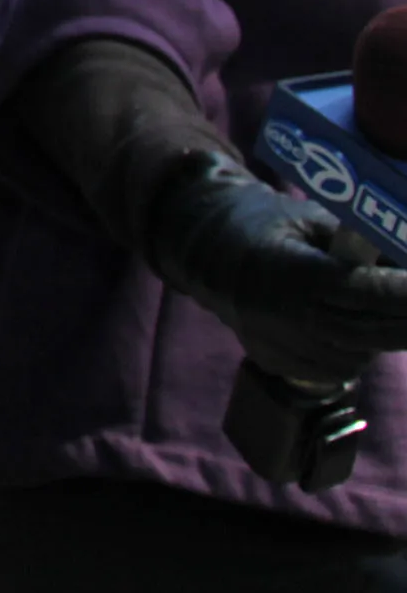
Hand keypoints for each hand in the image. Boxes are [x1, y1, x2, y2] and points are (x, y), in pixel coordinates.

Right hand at [144, 155, 406, 383]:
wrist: (205, 247)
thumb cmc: (266, 224)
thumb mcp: (310, 220)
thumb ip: (358, 244)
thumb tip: (403, 261)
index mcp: (289, 270)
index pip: (360, 290)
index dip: (400, 293)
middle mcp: (279, 312)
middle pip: (362, 332)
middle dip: (402, 325)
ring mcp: (272, 341)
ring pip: (350, 360)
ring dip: (376, 343)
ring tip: (384, 320)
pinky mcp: (270, 359)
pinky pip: (328, 373)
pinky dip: (350, 358)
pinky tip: (353, 337)